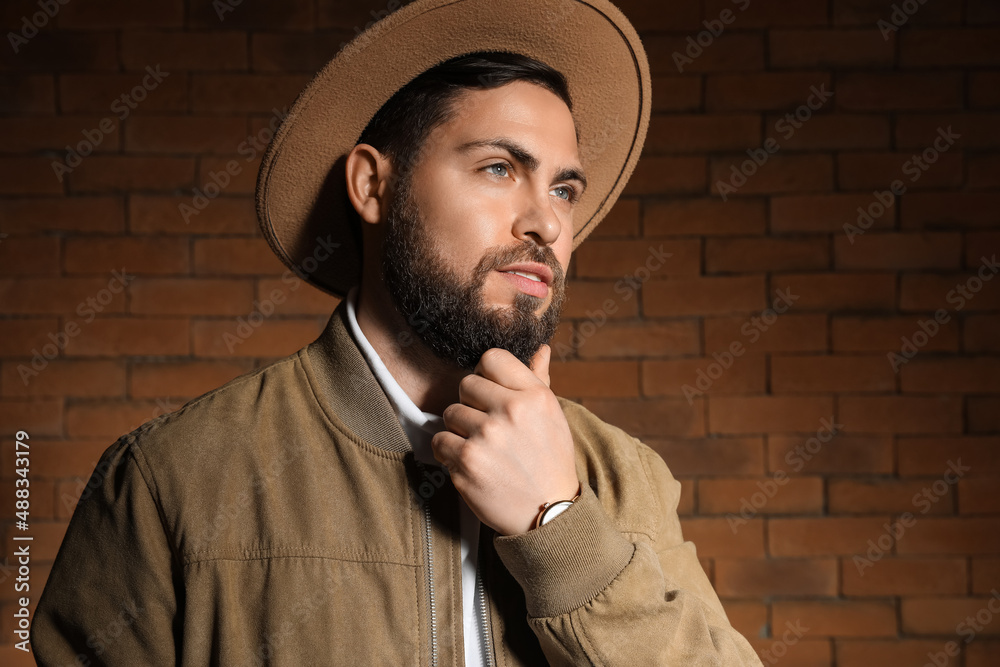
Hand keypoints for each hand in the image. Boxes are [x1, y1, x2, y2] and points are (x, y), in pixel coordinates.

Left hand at [431, 344, 579, 534]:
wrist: (549, 514)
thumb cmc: (550, 460)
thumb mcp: (552, 416)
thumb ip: (539, 379)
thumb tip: (541, 348)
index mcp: (535, 395)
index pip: (491, 358)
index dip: (486, 375)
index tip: (491, 394)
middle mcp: (511, 411)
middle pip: (466, 384)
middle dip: (472, 404)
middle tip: (488, 427)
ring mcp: (487, 437)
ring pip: (450, 413)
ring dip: (460, 430)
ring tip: (482, 448)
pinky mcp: (467, 463)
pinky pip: (439, 441)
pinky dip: (449, 453)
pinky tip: (470, 463)